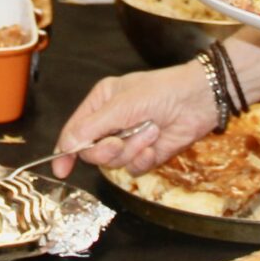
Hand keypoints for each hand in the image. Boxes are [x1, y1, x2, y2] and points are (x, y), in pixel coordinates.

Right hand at [50, 64, 217, 177]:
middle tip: (118, 141)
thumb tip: (67, 145)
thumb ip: (92, 127)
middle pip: (92, 151)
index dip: (65, 151)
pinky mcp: (147, 153)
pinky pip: (134, 168)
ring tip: (149, 131)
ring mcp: (129, 139)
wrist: (199, 100)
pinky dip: (144, 158)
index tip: (60, 169)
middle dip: (106, 149)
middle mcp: (112, 122)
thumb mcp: (121, 106)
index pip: (75, 131)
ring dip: (132, 148)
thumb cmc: (161, 91)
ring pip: (114, 161)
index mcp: (101, 103)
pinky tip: (156, 143)